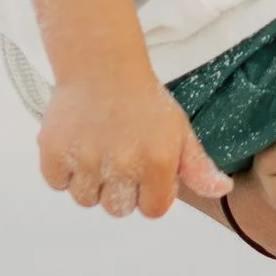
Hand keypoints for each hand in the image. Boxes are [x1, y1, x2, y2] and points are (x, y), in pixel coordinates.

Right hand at [38, 69, 227, 220]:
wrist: (102, 65)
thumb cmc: (144, 100)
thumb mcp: (179, 129)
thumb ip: (198, 166)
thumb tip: (222, 191)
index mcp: (157, 161)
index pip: (153, 210)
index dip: (150, 194)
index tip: (146, 173)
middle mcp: (121, 163)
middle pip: (118, 210)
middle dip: (120, 190)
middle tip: (120, 159)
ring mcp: (85, 159)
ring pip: (86, 199)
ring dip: (91, 182)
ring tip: (98, 151)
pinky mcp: (53, 152)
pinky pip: (57, 183)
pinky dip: (63, 170)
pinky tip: (77, 147)